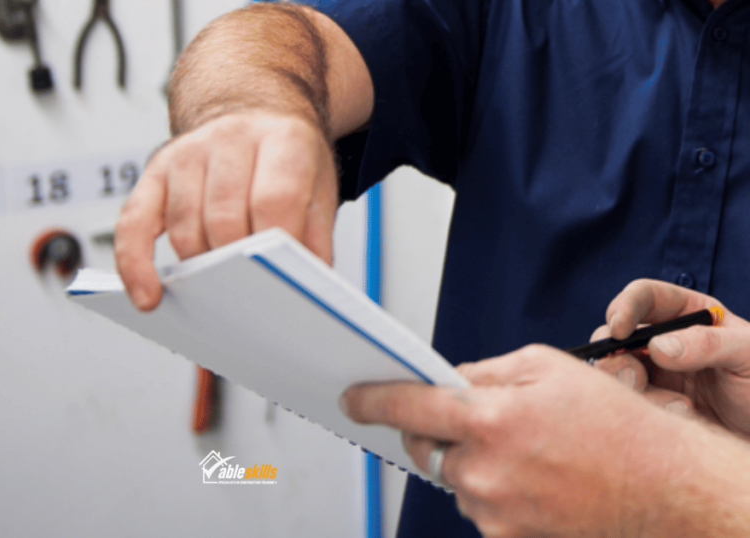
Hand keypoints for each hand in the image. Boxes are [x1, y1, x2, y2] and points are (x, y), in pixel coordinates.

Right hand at [114, 111, 338, 310]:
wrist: (252, 108)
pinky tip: (148, 294)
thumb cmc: (285, 157)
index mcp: (282, 139)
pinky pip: (133, 223)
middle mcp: (231, 138)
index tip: (277, 282)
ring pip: (184, 229)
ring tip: (219, 294)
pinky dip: (136, 264)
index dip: (275, 246)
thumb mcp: (321, 187)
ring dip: (200, 270)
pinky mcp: (155, 172)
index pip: (275, 199)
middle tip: (248, 298)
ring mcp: (188, 153)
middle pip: (225, 218)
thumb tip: (300, 288)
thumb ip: (316, 238)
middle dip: (235, 267)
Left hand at [341, 345, 682, 536]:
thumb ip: (484, 372)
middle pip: (423, 444)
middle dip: (435, 428)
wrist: (662, 488)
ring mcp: (492, 510)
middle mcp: (484, 469)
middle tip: (476, 420)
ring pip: (449, 476)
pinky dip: (488, 487)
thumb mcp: (547, 368)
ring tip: (523, 451)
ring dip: (468, 460)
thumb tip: (445, 380)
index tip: (354, 398)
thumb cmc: (614, 425)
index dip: (373, 399)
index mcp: (492, 418)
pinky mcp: (503, 537)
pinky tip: (528, 476)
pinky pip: (474, 504)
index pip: (408, 405)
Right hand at [590, 279, 749, 437]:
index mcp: (689, 314)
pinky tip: (682, 420)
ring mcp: (655, 375)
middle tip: (632, 378)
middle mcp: (663, 341)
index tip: (619, 331)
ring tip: (680, 409)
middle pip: (613, 335)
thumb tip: (657, 346)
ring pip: (614, 373)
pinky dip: (648, 414)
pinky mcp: (651, 406)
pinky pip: (629, 405)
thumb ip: (709, 344)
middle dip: (615, 356)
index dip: (625, 307)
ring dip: (636, 391)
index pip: (645, 297)